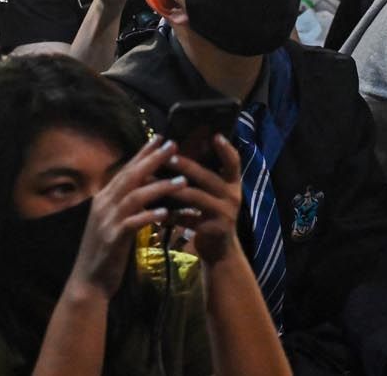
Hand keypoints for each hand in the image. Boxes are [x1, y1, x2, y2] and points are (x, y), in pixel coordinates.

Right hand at [68, 137, 182, 298]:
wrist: (88, 282)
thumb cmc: (106, 251)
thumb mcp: (115, 221)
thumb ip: (127, 203)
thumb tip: (146, 186)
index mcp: (105, 198)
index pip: (126, 169)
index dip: (143, 153)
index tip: (161, 138)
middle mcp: (103, 205)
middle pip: (131, 176)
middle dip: (153, 160)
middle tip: (173, 146)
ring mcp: (106, 221)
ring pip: (135, 197)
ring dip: (159, 187)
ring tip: (182, 180)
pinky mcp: (112, 239)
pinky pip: (133, 223)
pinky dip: (149, 216)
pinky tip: (166, 214)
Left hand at [163, 135, 242, 263]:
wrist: (220, 251)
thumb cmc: (212, 216)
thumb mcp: (214, 196)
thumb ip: (203, 179)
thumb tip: (178, 152)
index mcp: (232, 184)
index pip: (233, 162)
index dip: (226, 149)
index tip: (215, 135)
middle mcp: (232, 196)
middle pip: (208, 177)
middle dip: (187, 166)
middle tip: (169, 157)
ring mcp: (224, 213)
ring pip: (195, 197)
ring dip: (172, 189)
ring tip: (153, 182)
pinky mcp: (214, 229)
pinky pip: (188, 219)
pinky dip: (171, 216)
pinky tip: (157, 215)